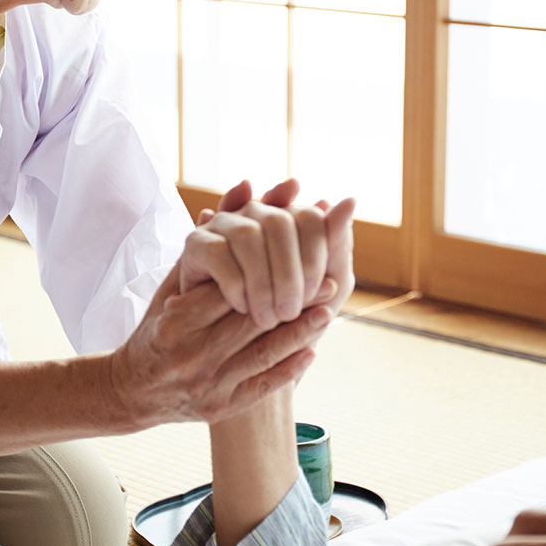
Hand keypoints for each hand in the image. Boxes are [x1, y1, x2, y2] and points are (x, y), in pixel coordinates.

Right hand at [110, 262, 337, 427]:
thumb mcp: (170, 288)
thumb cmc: (158, 327)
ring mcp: (205, 384)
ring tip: (327, 312)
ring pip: (261, 354)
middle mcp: (189, 353)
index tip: (301, 257)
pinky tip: (311, 351)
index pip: (230, 290)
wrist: (135, 390)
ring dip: (299, 333)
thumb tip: (242, 192)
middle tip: (328, 282)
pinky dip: (288, 370)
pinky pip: (261, 387)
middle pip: (250, 321)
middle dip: (293, 300)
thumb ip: (203, 249)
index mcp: (175, 320)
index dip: (268, 271)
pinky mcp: (219, 408)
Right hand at [184, 179, 355, 326]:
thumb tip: (350, 201)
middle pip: (278, 223)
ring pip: (247, 236)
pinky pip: (218, 254)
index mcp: (285, 217)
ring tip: (272, 318)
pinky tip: (244, 307)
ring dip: (263, 282)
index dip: (316, 254)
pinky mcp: (195, 244)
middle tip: (292, 312)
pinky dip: (235, 284)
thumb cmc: (278, 310)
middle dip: (289, 273)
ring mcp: (223, 225)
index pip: (308, 217)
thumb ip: (332, 242)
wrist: (225, 344)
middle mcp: (254, 212)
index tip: (322, 290)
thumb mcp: (313, 281)